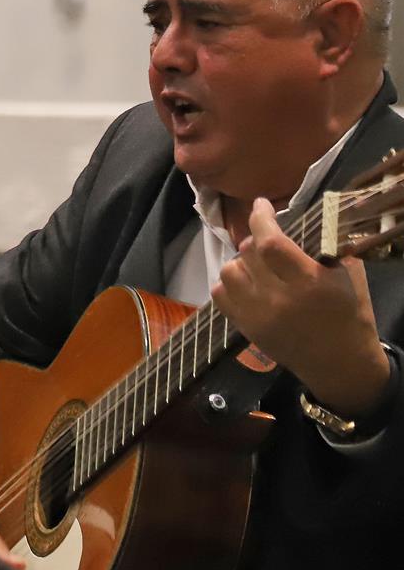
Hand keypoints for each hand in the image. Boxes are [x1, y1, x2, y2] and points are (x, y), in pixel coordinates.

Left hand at [213, 197, 392, 415]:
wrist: (340, 365)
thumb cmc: (349, 317)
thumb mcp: (349, 278)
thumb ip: (326, 248)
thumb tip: (302, 219)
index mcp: (309, 283)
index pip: (271, 243)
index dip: (261, 218)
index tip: (261, 204)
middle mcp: (279, 298)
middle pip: (249, 253)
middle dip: (257, 240)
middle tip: (269, 244)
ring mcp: (258, 315)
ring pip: (229, 270)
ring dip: (242, 262)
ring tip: (259, 266)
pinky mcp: (245, 328)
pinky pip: (219, 294)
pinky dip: (229, 283)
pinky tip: (247, 284)